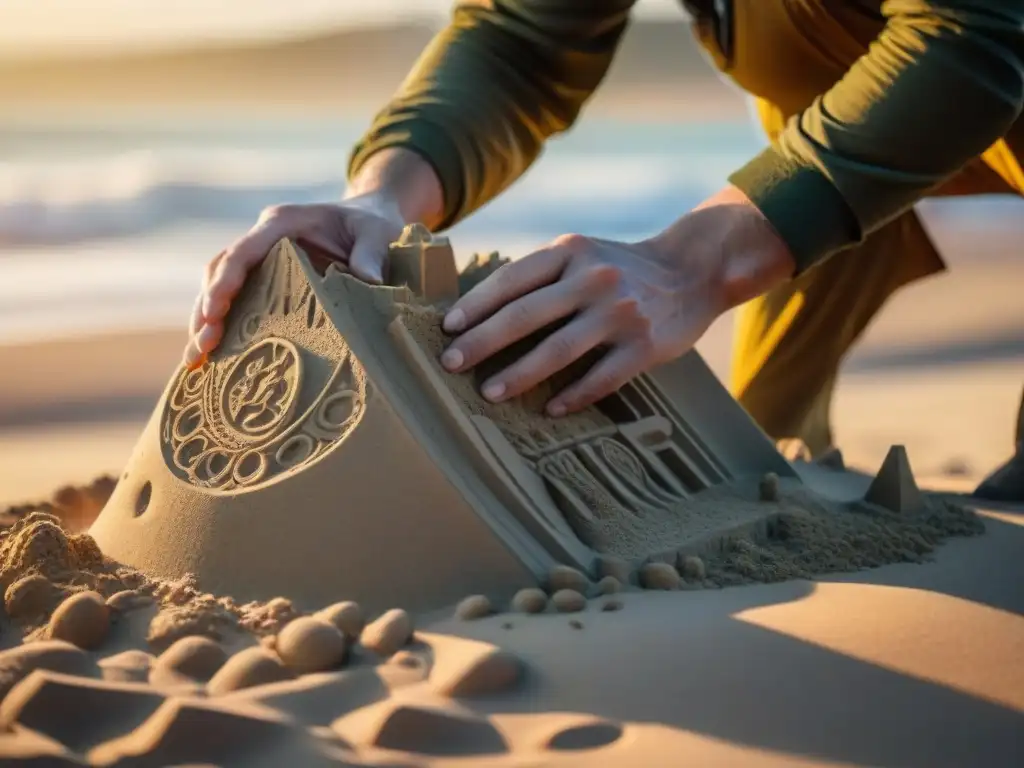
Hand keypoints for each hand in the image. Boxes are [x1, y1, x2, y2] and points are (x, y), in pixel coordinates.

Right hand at [183, 192, 404, 368]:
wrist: (369, 219)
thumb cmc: (370, 223)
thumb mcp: (377, 232)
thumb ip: (371, 253)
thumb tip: (370, 282)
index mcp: (282, 222)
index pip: (242, 252)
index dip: (224, 282)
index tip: (212, 312)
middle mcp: (262, 239)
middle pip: (221, 272)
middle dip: (207, 309)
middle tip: (202, 346)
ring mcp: (261, 260)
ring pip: (219, 287)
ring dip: (206, 322)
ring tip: (196, 358)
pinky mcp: (265, 280)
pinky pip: (237, 301)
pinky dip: (222, 327)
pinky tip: (210, 358)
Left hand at [438, 185, 794, 415]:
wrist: (692, 270)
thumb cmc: (619, 268)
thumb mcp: (581, 254)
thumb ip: (541, 276)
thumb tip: (480, 313)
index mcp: (570, 252)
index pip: (512, 279)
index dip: (476, 305)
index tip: (447, 329)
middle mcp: (593, 279)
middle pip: (526, 315)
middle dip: (483, 342)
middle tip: (451, 365)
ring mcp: (621, 312)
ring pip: (559, 349)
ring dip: (519, 375)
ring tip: (489, 393)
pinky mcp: (645, 345)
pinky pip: (602, 377)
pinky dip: (573, 396)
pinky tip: (550, 410)